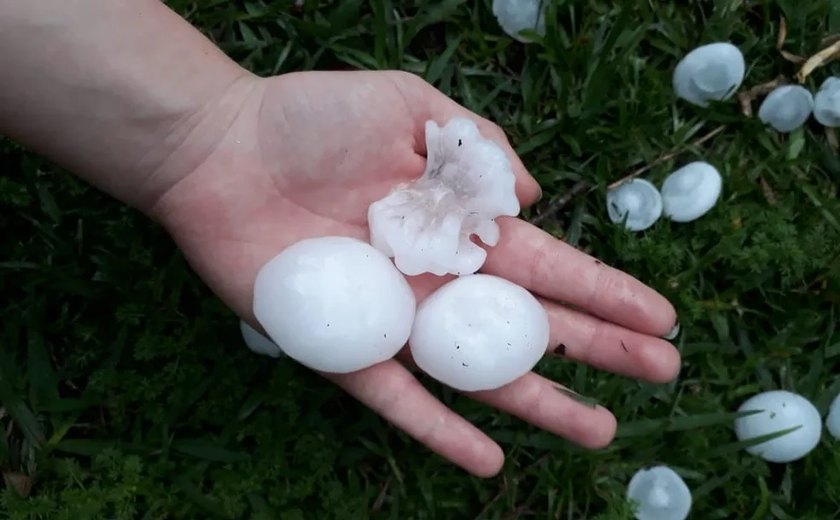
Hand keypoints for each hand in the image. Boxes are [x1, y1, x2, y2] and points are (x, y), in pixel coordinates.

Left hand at [151, 70, 680, 476]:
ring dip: (540, 403)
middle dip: (598, 348)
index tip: (662, 318)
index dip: (606, 292)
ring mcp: (393, 317)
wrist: (218, 149)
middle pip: (531, 324)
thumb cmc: (309, 120)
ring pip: (477, 373)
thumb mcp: (409, 106)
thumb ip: (475, 146)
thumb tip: (536, 197)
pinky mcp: (341, 346)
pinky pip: (397, 398)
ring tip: (599, 431)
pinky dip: (439, 429)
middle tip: (662, 375)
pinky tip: (488, 460)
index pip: (550, 265)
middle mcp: (437, 277)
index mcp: (458, 223)